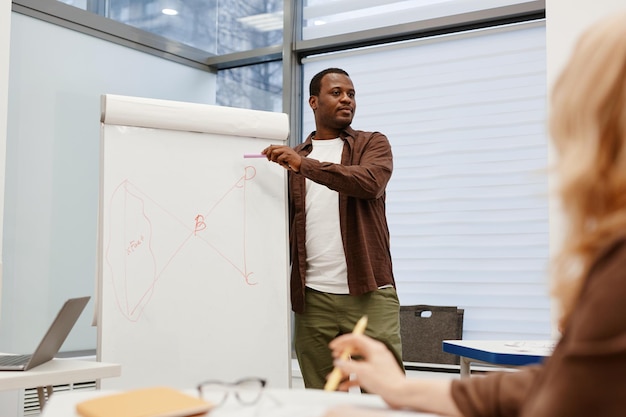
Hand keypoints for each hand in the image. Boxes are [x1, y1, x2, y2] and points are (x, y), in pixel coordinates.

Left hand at [262, 145, 301, 171]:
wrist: (301, 164)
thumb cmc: (292, 161)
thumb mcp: (283, 157)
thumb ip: (277, 156)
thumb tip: (268, 156)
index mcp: (283, 147)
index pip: (272, 146)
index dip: (266, 150)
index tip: (262, 153)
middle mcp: (284, 148)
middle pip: (272, 148)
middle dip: (268, 154)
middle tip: (269, 160)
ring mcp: (286, 151)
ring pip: (274, 153)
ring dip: (274, 159)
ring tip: (279, 163)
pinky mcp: (287, 155)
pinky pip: (279, 159)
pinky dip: (280, 163)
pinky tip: (285, 164)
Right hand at [328, 334, 459, 415]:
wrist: (400, 394)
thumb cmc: (387, 381)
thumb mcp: (362, 372)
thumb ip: (348, 366)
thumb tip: (338, 362)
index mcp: (374, 348)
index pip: (355, 338)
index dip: (342, 341)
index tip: (333, 346)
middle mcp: (375, 354)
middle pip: (355, 350)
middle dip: (343, 355)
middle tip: (335, 358)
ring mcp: (376, 365)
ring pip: (357, 363)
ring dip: (346, 370)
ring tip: (336, 376)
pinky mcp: (376, 375)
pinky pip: (361, 374)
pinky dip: (352, 378)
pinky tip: (344, 385)